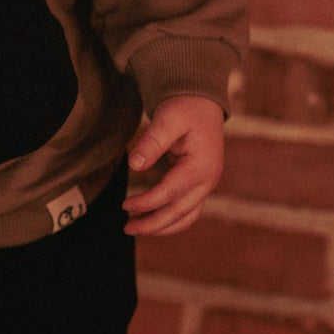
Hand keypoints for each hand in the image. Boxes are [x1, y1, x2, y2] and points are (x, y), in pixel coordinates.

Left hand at [122, 94, 225, 235]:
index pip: (170, 193)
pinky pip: (186, 209)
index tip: (125, 205)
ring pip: (186, 216)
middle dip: (153, 224)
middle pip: (181, 213)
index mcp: (201, 166)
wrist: (202, 104)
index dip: (147, 202)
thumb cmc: (185, 109)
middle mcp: (208, 180)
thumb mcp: (168, 119)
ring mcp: (206, 184)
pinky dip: (169, 218)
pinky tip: (149, 218)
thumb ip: (152, 142)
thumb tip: (135, 165)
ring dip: (162, 226)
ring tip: (135, 228)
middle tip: (126, 229)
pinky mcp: (199, 184)